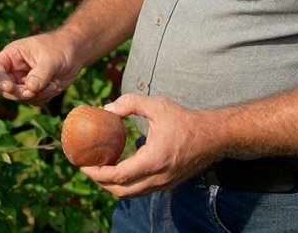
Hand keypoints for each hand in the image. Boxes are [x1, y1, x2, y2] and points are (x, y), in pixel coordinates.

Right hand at [0, 32, 79, 103]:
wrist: (76, 53)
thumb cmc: (60, 47)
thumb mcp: (50, 59)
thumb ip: (39, 74)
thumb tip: (30, 89)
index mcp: (12, 55)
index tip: (9, 87)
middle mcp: (14, 69)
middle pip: (3, 88)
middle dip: (18, 93)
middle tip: (33, 92)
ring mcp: (23, 81)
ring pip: (20, 97)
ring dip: (38, 94)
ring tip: (54, 84)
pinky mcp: (34, 90)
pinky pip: (33, 101)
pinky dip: (45, 96)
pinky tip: (55, 85)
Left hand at [81, 94, 219, 197]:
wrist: (214, 137)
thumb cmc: (186, 120)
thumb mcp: (158, 105)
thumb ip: (131, 103)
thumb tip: (107, 109)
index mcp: (154, 160)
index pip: (118, 176)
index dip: (97, 173)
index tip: (83, 164)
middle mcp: (158, 177)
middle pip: (120, 191)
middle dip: (100, 182)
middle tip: (87, 167)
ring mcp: (163, 184)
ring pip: (131, 193)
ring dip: (112, 185)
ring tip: (100, 168)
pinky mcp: (167, 184)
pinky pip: (141, 190)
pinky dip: (126, 183)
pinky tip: (119, 167)